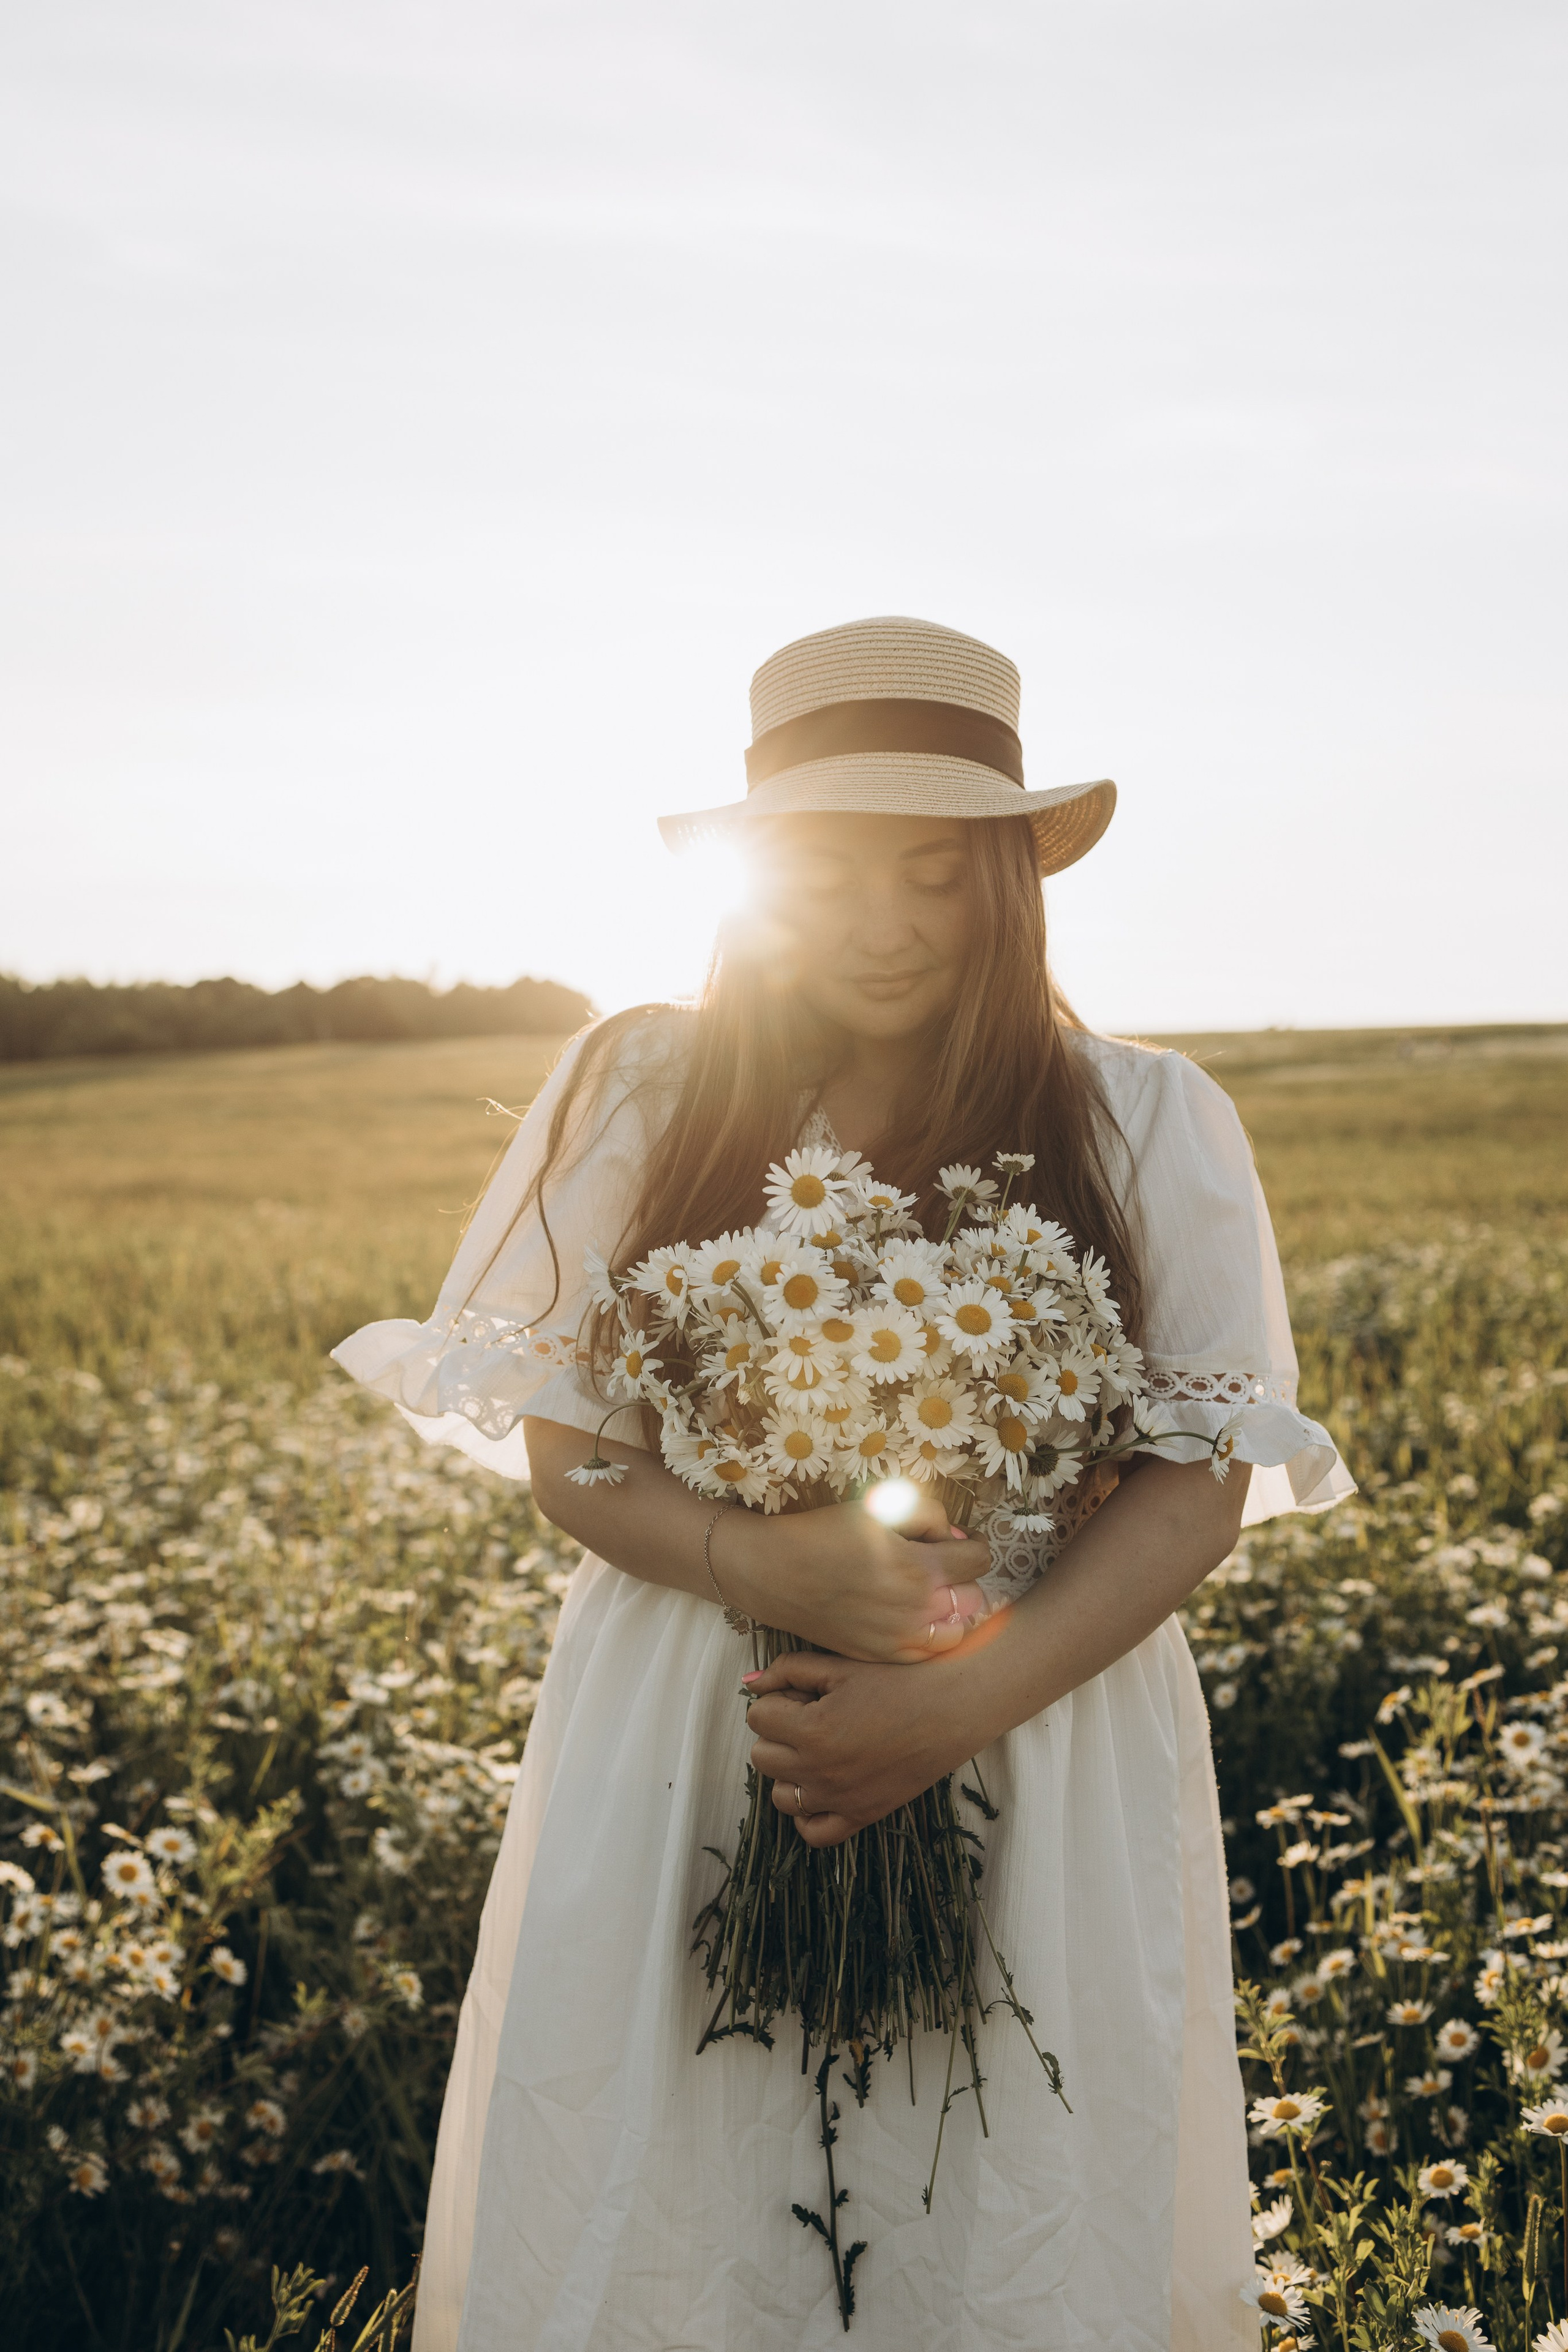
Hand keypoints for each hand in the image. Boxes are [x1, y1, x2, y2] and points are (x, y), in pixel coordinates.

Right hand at [722, 1484, 994, 1662]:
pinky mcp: (881, 1655)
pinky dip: (930, 1635)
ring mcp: (898, 1639)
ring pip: (957, 1632)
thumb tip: (952, 1538)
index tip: (958, 1540)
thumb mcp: (877, 1506)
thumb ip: (927, 1515)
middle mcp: (916, 1610)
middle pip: (973, 1598)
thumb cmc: (823, 1533)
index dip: (973, 1543)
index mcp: (919, 1567)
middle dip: (964, 1577)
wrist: (774, 1573)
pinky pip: (926, 1652)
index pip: (978, 1559)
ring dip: (952, 1611)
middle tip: (942, 1564)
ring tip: (932, 1594)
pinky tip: (913, 1617)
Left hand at [743, 1640, 1004, 1846]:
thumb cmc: (899, 1679)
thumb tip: (748, 1684)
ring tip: (817, 1748)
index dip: (777, 1699)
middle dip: (778, 1733)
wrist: (953, 1708)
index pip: (757, 1717)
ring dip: (789, 1771)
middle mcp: (820, 1771)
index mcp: (812, 1730)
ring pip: (781, 1796)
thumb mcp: (840, 1665)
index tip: (803, 1693)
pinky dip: (807, 1814)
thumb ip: (788, 1670)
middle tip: (810, 1716)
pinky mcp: (862, 1816)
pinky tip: (819, 1786)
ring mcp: (840, 1800)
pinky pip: (813, 1832)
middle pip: (762, 1756)